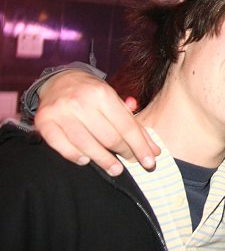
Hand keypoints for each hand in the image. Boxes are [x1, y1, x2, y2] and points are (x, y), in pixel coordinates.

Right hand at [34, 70, 160, 175]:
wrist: (60, 81)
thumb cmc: (94, 95)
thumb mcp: (115, 102)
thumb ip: (134, 125)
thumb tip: (154, 151)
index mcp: (102, 94)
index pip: (127, 127)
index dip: (140, 147)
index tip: (149, 162)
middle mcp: (81, 102)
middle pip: (109, 138)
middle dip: (125, 153)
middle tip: (131, 163)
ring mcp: (61, 112)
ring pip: (87, 145)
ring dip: (104, 161)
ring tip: (115, 169)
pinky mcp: (44, 122)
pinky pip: (62, 147)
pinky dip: (75, 156)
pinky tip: (86, 160)